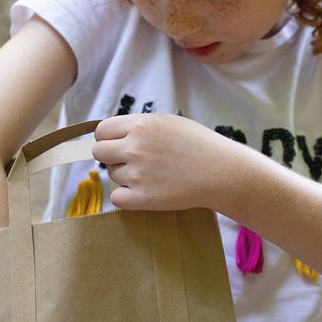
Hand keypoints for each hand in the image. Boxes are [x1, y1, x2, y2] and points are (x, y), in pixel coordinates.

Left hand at [92, 114, 239, 210]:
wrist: (222, 172)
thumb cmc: (200, 145)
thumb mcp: (168, 123)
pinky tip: (144, 192)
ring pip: (112, 175)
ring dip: (125, 177)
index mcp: (140, 125)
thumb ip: (140, 127)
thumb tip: (115, 134)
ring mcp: (137, 174)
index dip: (108, 138)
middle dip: (111, 157)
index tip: (117, 145)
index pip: (102, 131)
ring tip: (152, 176)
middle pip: (99, 152)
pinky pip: (117, 197)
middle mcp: (134, 147)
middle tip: (131, 162)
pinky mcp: (142, 198)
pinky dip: (127, 197)